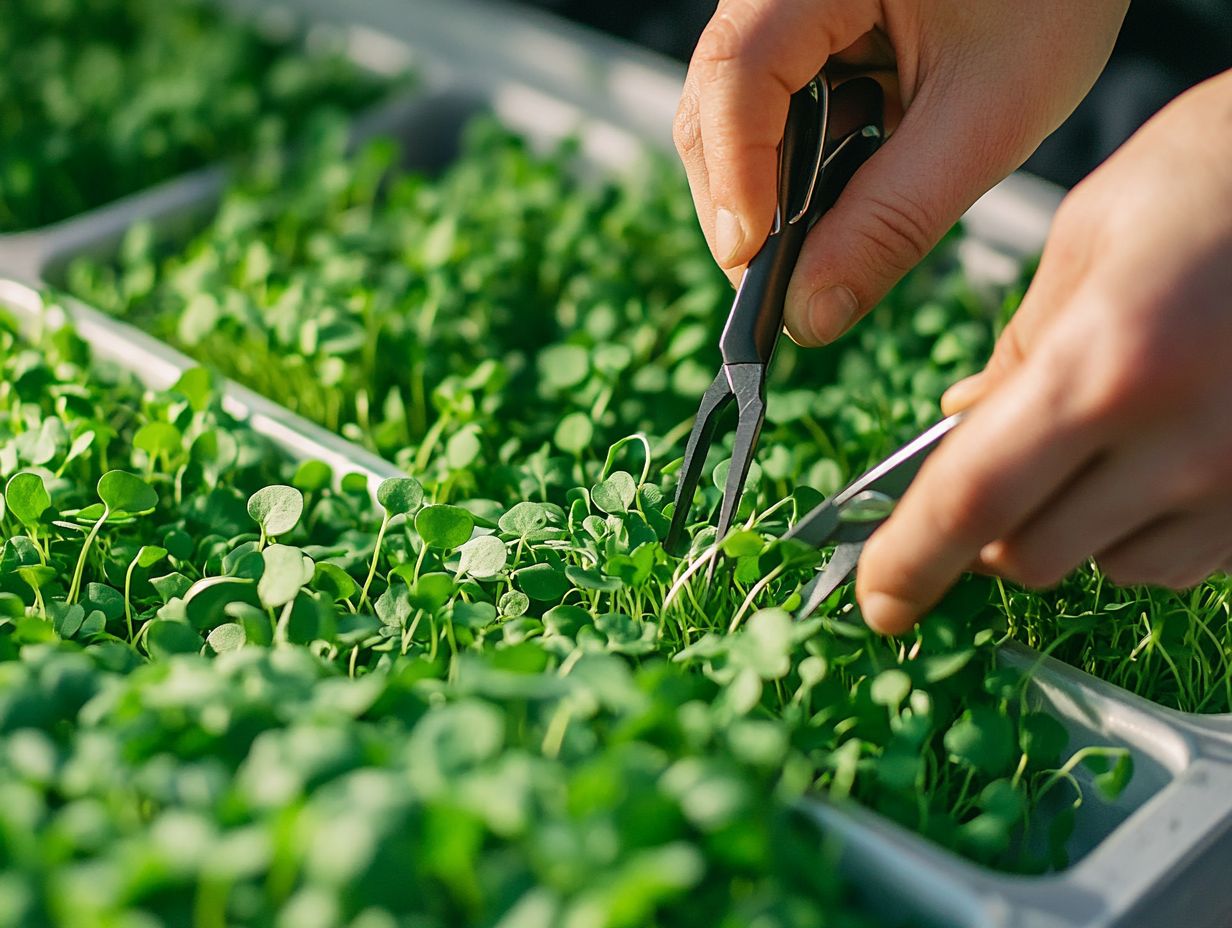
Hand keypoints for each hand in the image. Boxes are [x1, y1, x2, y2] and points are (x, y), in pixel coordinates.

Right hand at [674, 0, 1126, 344]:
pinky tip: (852, 181)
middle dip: (747, 206)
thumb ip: (893, 219)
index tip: (762, 270)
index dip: (739, 180)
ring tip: (837, 231)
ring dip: (776, 189)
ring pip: (733, 118)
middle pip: (715, 106)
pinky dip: (801, 164)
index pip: (738, 75)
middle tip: (792, 286)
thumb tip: (808, 315)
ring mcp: (785, 8)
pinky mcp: (799, 32)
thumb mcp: (987, 118)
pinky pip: (768, 111)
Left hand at [857, 70, 1231, 634]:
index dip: (910, 560)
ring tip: (1094, 437)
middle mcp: (1180, 444)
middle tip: (985, 472)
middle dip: (982, 531)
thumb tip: (960, 422)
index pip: (974, 498)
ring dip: (1066, 526)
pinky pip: (1178, 560)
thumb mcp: (1089, 234)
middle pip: (1030, 554)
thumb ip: (1017, 346)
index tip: (878, 599)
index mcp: (1107, 363)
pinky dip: (1136, 528)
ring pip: (1105, 566)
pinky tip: (1152, 455)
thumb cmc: (1223, 174)